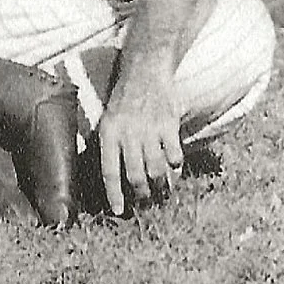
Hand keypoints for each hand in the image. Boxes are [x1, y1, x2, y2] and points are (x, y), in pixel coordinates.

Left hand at [96, 62, 184, 217]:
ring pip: (156, 169)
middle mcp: (127, 133)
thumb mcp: (109, 120)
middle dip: (141, 194)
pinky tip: (174, 169)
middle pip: (135, 175)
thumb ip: (111, 146)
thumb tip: (114, 178)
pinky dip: (175, 167)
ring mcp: (149, 129)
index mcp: (108, 133)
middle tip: (145, 202)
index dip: (114, 193)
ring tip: (162, 192)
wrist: (144, 71)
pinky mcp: (168, 125)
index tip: (119, 211)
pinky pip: (174, 155)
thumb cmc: (124, 100)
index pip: (109, 170)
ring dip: (160, 185)